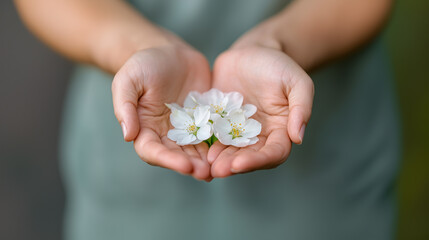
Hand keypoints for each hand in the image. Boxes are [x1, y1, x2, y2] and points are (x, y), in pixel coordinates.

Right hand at [112, 43, 212, 180]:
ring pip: (196, 149)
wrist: (169, 52)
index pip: (152, 150)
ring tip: (221, 167)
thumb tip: (128, 136)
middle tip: (207, 173)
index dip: (167, 160)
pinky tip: (232, 150)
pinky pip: (212, 133)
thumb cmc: (144, 64)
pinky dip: (220, 143)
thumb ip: (125, 106)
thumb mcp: (128, 79)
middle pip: (176, 155)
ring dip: (207, 160)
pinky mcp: (204, 120)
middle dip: (191, 165)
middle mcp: (165, 133)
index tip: (185, 166)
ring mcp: (187, 128)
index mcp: (145, 128)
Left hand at [208, 45, 313, 177]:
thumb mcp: (297, 82)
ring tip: (206, 163)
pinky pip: (213, 134)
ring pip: (230, 150)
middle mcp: (259, 135)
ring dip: (219, 159)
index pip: (274, 153)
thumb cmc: (279, 65)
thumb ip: (302, 108)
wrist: (253, 51)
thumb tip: (298, 137)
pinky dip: (206, 142)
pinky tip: (195, 146)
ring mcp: (238, 129)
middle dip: (234, 164)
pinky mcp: (220, 120)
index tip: (240, 164)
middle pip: (249, 157)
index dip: (258, 161)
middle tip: (217, 170)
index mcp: (281, 130)